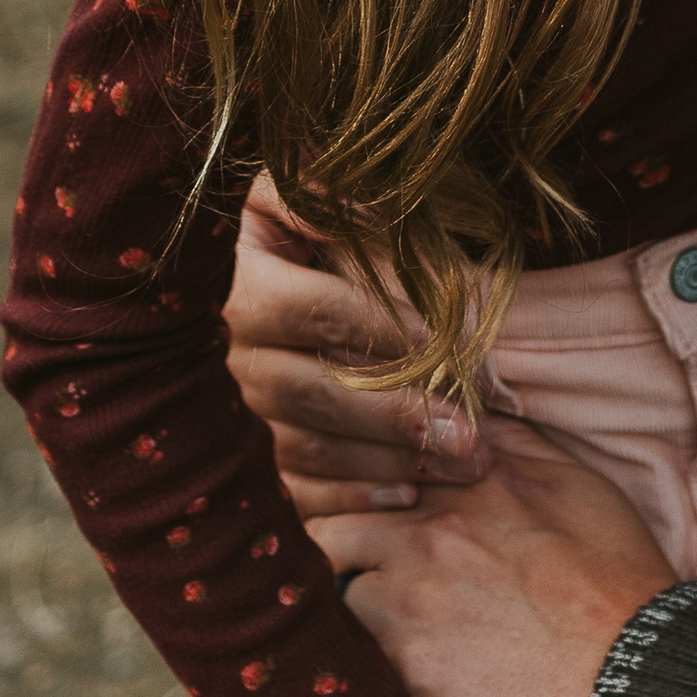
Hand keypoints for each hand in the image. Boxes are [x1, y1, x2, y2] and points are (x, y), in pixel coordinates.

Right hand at [229, 175, 490, 511]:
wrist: (244, 282)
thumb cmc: (294, 234)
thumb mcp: (301, 197)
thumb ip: (338, 200)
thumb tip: (385, 212)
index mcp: (239, 283)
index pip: (316, 310)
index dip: (388, 326)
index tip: (453, 342)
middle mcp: (223, 356)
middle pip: (310, 393)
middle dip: (397, 416)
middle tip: (472, 434)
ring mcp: (228, 414)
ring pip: (306, 449)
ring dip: (390, 460)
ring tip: (464, 463)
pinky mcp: (242, 461)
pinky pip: (291, 493)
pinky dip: (350, 499)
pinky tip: (407, 496)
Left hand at [314, 421, 675, 696]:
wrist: (640, 683)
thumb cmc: (621, 586)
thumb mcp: (581, 488)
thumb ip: (516, 448)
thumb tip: (470, 420)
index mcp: (473, 480)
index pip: (374, 454)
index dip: (361, 480)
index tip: (367, 504)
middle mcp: (431, 527)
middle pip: (330, 512)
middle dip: (336, 537)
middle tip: (352, 567)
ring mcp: (411, 595)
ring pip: (328, 579)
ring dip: (341, 595)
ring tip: (367, 620)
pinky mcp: (404, 666)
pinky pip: (342, 647)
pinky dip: (354, 652)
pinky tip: (381, 664)